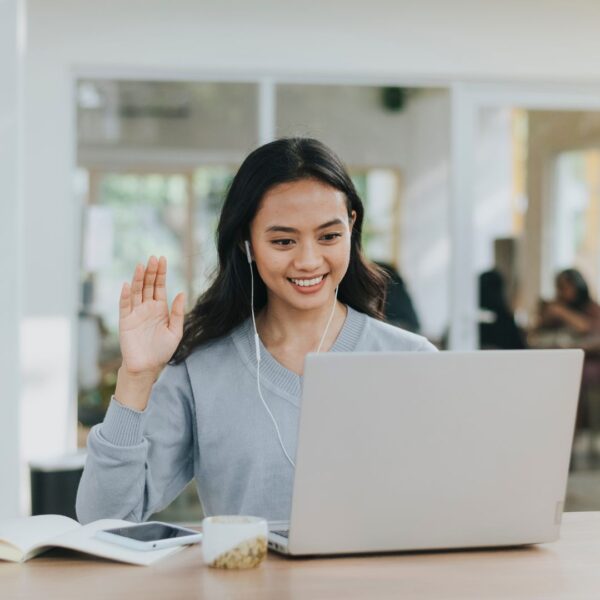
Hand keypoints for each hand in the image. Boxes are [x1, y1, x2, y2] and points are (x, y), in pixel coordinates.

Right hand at [119, 256, 184, 375]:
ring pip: (136, 292)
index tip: (162, 259)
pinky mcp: (125, 321)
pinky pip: (125, 305)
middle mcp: (147, 308)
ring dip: (138, 279)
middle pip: (148, 285)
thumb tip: (182, 292)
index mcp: (160, 309)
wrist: (147, 367)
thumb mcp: (175, 332)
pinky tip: (128, 284)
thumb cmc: (162, 351)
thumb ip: (178, 313)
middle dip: (151, 272)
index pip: (160, 286)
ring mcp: (135, 313)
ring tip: (141, 266)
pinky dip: (126, 295)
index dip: (160, 273)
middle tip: (153, 258)